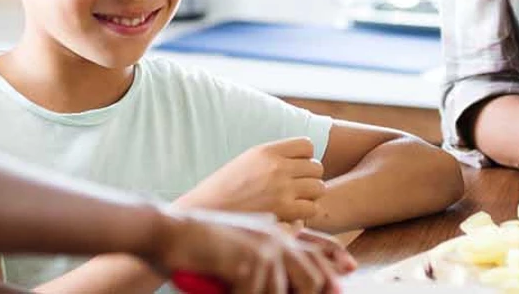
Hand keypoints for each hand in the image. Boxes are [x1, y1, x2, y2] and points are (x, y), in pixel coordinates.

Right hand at [146, 207, 353, 293]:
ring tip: (242, 291)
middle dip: (313, 293)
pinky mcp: (249, 260)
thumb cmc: (199, 246)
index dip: (334, 261)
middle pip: (313, 276)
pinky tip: (232, 293)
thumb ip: (265, 260)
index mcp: (275, 232)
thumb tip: (285, 283)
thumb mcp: (240, 250)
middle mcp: (275, 237)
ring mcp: (264, 248)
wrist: (169, 231)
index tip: (349, 272)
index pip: (317, 247)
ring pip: (289, 291)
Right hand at [179, 138, 326, 224]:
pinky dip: (305, 213)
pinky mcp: (284, 210)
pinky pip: (312, 208)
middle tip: (295, 189)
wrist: (207, 212)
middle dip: (309, 178)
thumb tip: (300, 157)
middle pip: (316, 167)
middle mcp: (277, 166)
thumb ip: (271, 157)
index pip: (306, 145)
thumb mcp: (246, 161)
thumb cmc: (223, 190)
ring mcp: (282, 188)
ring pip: (318, 188)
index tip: (294, 169)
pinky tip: (291, 215)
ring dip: (310, 196)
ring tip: (294, 202)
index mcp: (266, 151)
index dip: (304, 158)